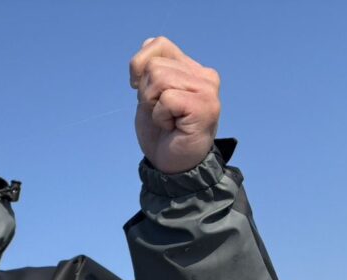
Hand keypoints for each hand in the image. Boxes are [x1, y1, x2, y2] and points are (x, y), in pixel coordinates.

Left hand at [129, 37, 219, 173]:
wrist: (173, 167)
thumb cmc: (161, 135)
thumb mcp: (148, 97)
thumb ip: (149, 72)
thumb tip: (146, 47)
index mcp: (191, 69)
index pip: (158, 44)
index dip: (139, 66)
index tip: (141, 91)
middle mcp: (204, 75)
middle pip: (154, 65)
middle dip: (145, 93)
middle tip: (160, 114)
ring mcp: (207, 90)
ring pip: (159, 79)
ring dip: (152, 105)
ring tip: (166, 120)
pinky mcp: (205, 106)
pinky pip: (166, 98)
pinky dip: (160, 116)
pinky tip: (172, 127)